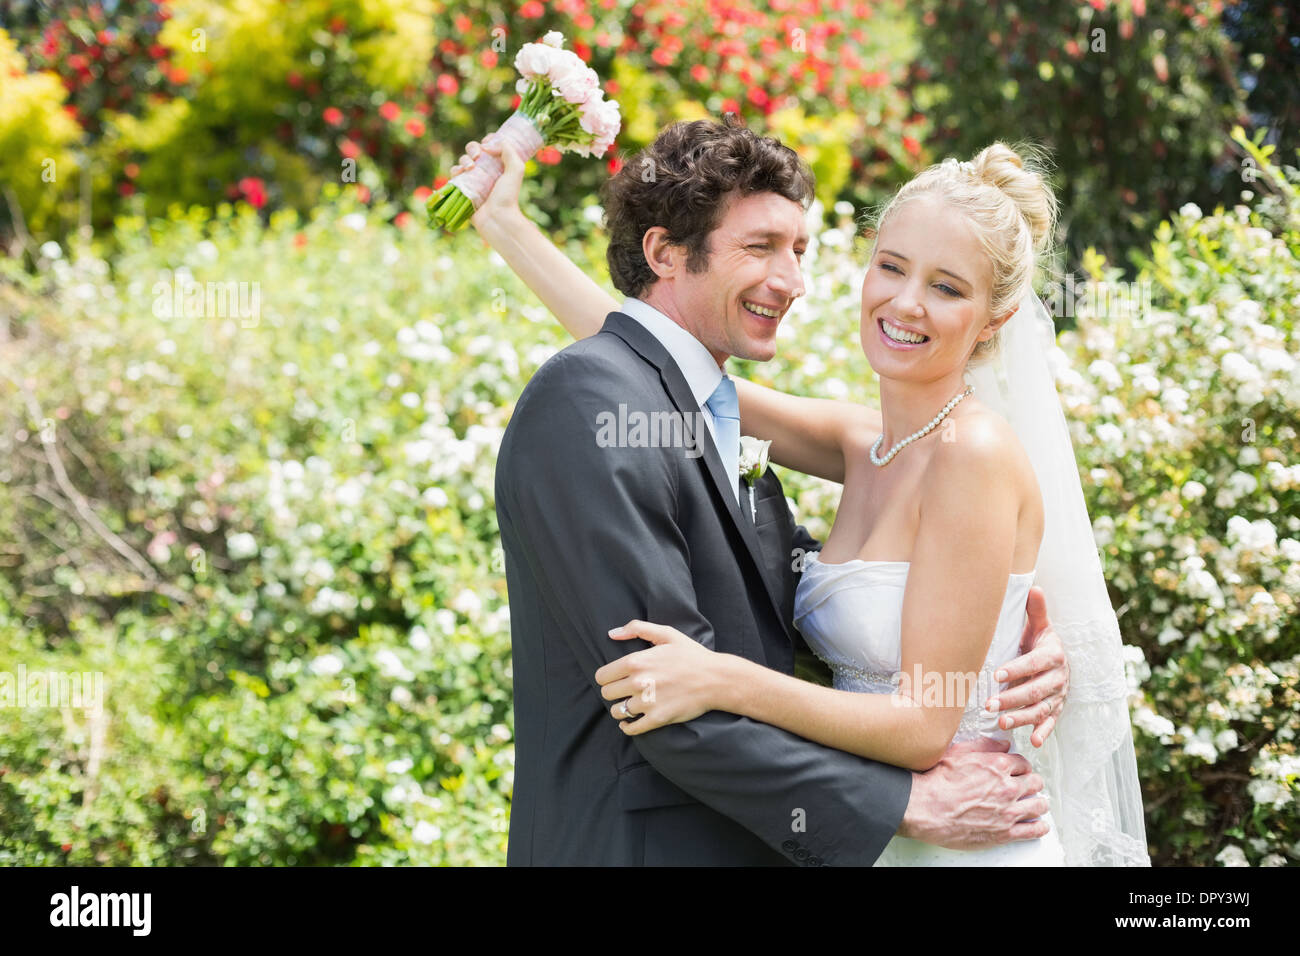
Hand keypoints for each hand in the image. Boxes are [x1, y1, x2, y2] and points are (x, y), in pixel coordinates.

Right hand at [447, 134, 526, 230]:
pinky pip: (454, 173)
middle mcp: (486, 170)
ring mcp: (473, 178)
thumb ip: (508, 150)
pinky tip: (461, 173)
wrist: (497, 218)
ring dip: (464, 159)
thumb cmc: (508, 196)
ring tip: (470, 168)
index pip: (491, 145)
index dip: (488, 140)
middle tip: (478, 156)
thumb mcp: (516, 169)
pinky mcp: (463, 188)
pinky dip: (456, 170)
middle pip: (474, 149)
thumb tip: (487, 145)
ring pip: (463, 160)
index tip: (487, 142)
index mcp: (499, 164)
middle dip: (473, 148)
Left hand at [595, 620, 724, 734]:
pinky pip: (631, 728)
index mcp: (636, 661)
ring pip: (616, 711)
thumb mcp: (667, 634)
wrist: (716, 679)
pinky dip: (628, 727)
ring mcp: (647, 702)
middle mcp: (638, 683)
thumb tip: (611, 634)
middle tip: (623, 691)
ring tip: (629, 705)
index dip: (606, 678)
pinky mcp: (657, 719)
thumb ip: (637, 628)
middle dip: (613, 692)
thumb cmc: (691, 655)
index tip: (615, 679)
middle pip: (606, 694)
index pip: (602, 676)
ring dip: (621, 709)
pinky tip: (631, 722)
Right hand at [898, 738, 1050, 848]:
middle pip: (1035, 782)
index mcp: (998, 765)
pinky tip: (1038, 825)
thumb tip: (1002, 743)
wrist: (926, 808)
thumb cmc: (937, 781)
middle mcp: (1008, 787)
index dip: (1021, 767)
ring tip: (1035, 805)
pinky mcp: (1005, 832)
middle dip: (1032, 783)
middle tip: (1027, 787)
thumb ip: (984, 746)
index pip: (1024, 763)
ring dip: (1038, 804)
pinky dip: (1039, 827)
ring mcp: (1008, 811)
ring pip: (1039, 805)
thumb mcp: (958, 753)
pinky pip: (1034, 830)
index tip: (1019, 772)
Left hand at [983, 586, 1068, 746]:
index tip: (997, 674)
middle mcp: (1058, 678)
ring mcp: (1058, 695)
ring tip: (1000, 723)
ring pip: (1040, 709)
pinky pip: (1051, 723)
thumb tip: (1034, 588)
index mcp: (1053, 655)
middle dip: (1012, 698)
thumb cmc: (1041, 641)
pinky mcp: (1057, 709)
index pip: (1034, 663)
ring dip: (1022, 718)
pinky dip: (1044, 733)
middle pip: (1035, 690)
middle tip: (989, 705)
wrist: (1060, 660)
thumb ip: (1036, 611)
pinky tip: (1033, 742)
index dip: (1017, 669)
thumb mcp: (1040, 626)